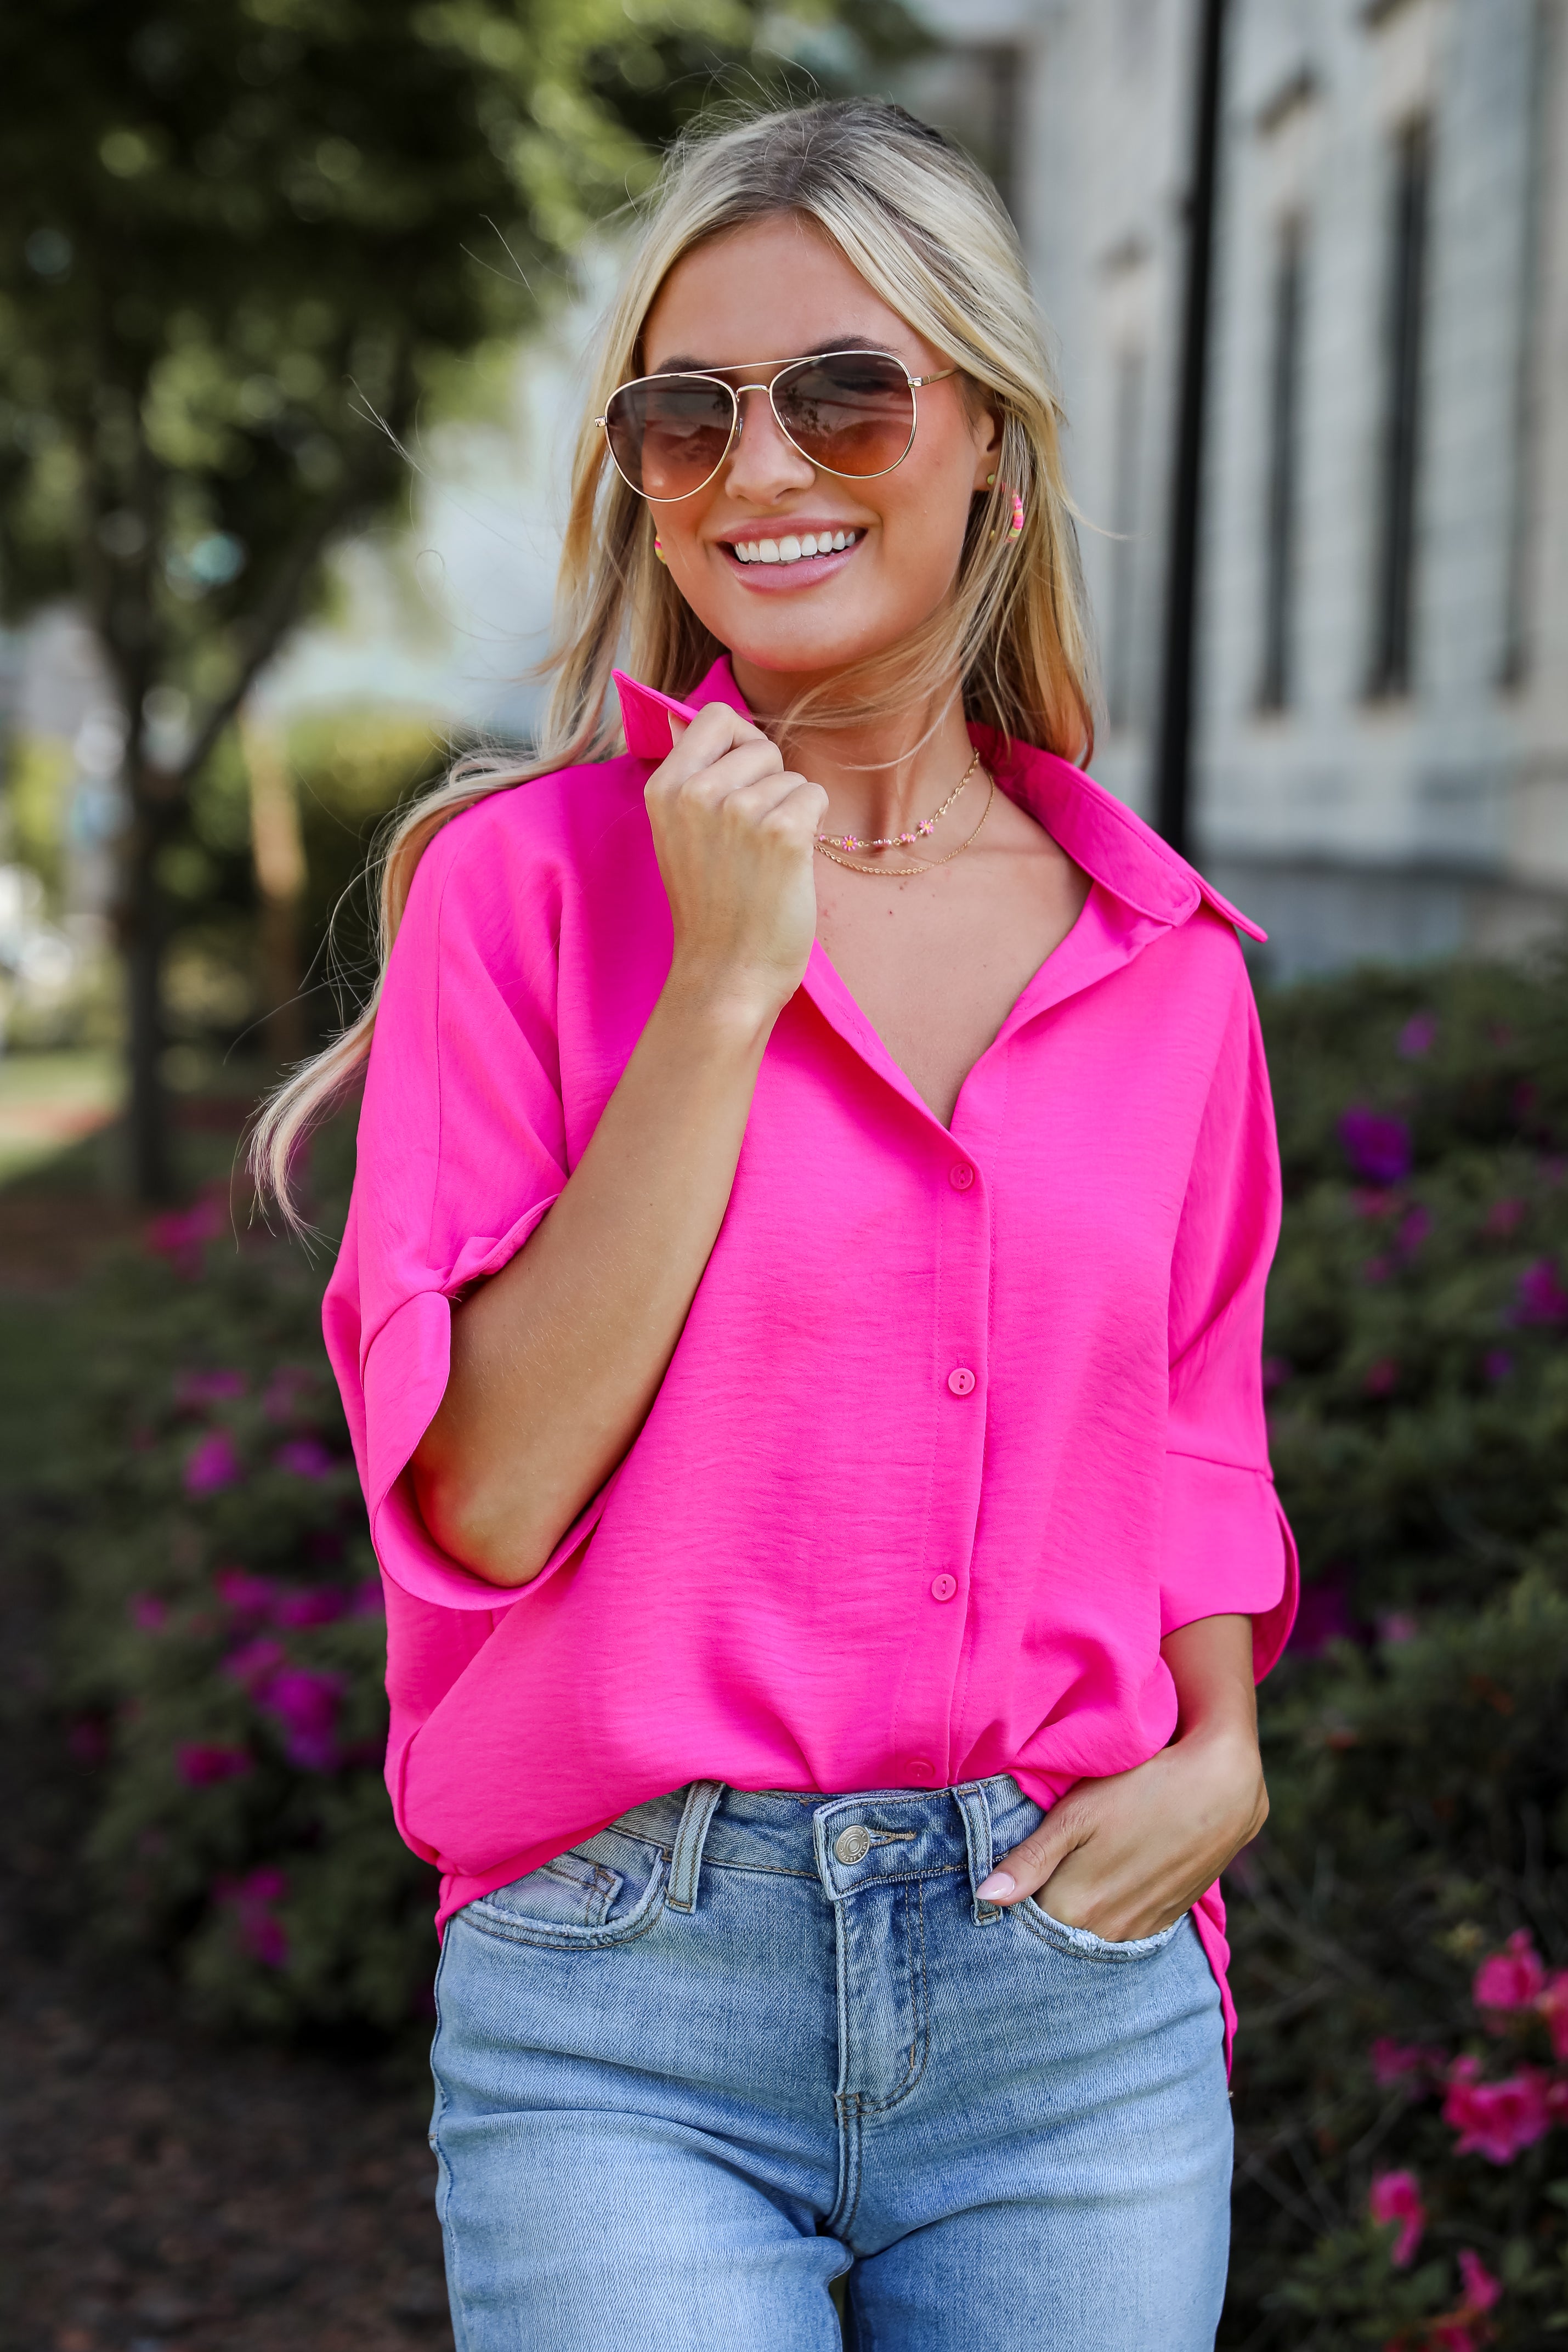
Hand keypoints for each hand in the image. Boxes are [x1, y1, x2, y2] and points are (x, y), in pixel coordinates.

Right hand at [645, 702, 827, 1028]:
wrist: (727, 975)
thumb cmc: (710, 908)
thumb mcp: (676, 835)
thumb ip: (688, 779)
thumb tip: (691, 721)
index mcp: (665, 788)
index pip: (714, 716)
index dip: (739, 742)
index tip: (741, 781)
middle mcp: (697, 793)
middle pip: (759, 744)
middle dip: (769, 780)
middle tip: (754, 834)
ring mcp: (739, 811)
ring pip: (790, 775)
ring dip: (791, 811)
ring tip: (766, 858)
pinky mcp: (782, 833)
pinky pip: (813, 796)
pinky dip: (813, 826)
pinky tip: (790, 862)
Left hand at [976, 1616, 1268, 1941]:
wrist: (1222, 1786)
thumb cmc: (1140, 1789)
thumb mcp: (1075, 1815)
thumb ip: (1030, 1860)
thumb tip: (985, 1897)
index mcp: (1076, 1908)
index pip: (1024, 1927)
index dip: (1009, 1907)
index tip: (996, 1888)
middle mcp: (1107, 1932)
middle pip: (1057, 1936)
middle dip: (1037, 1917)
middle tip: (1025, 1883)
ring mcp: (1140, 1930)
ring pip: (1090, 1936)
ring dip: (1074, 1918)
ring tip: (1065, 1882)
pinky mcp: (1165, 1920)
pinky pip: (1122, 1932)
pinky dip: (1106, 1918)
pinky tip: (1102, 1889)